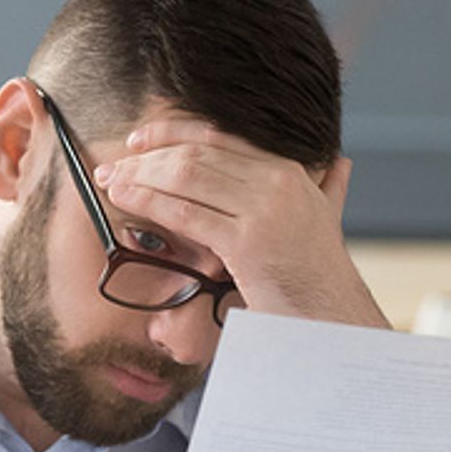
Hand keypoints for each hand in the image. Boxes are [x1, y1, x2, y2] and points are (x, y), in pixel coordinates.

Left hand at [91, 119, 387, 327]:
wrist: (336, 319)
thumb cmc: (322, 276)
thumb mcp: (327, 220)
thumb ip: (330, 188)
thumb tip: (340, 163)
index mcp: (291, 171)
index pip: (220, 136)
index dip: (172, 132)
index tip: (139, 139)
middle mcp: (278, 182)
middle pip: (196, 153)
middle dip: (146, 157)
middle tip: (113, 165)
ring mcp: (264, 209)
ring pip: (186, 176)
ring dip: (140, 175)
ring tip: (110, 180)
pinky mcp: (247, 242)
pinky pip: (186, 213)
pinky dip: (148, 200)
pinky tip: (124, 198)